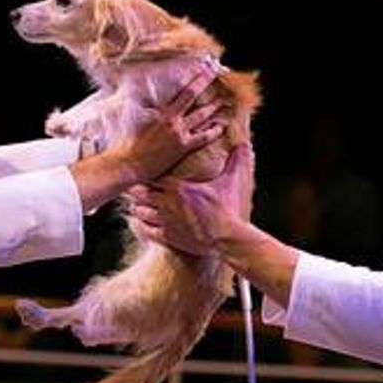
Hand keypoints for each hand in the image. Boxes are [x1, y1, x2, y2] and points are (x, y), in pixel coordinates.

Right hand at [119, 70, 224, 181]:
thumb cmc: (132, 142)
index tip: (205, 68)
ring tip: (224, 100)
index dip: (196, 78)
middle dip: (205, 82)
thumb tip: (154, 101)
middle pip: (193, 96)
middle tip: (216, 72)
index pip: (184, 91)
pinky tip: (221, 126)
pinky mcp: (183, 147)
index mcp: (163, 112)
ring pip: (202, 115)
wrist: (131, 162)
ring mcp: (179, 133)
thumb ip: (150, 110)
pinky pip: (203, 137)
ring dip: (214, 106)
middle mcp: (173, 119)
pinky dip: (214, 131)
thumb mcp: (139, 120)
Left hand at [126, 143, 252, 255]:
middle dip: (137, 191)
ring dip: (139, 208)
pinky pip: (145, 229)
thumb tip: (244, 144)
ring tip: (141, 205)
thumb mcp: (232, 181)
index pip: (149, 176)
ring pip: (139, 212)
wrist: (228, 238)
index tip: (147, 174)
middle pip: (138, 193)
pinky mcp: (167, 237)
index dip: (146, 175)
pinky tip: (145, 223)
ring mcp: (165, 221)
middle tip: (138, 189)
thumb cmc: (228, 209)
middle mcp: (167, 203)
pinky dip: (142, 225)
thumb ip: (236, 160)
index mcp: (178, 187)